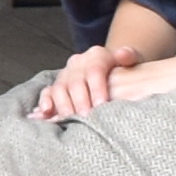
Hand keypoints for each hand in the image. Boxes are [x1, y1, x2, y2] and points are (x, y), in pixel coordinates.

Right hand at [29, 43, 156, 121]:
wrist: (113, 70)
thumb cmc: (125, 71)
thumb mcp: (132, 60)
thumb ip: (129, 56)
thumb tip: (124, 55)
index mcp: (96, 55)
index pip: (95, 70)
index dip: (97, 88)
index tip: (102, 104)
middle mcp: (78, 63)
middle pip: (75, 82)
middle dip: (80, 101)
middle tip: (86, 117)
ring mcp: (65, 74)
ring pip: (59, 88)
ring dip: (63, 105)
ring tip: (69, 120)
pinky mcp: (56, 86)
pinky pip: (47, 93)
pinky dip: (44, 103)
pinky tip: (44, 114)